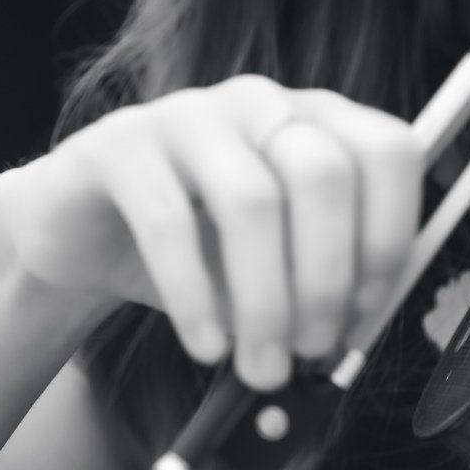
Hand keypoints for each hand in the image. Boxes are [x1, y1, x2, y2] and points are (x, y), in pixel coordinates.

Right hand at [0, 75, 423, 390]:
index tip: (365, 311)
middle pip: (324, 173)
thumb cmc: (194, 248)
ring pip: (250, 200)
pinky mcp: (121, 144)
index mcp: (315, 121)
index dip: (389, 235)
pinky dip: (195, 298)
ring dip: (264, 302)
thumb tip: (346, 337)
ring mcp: (189, 114)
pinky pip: (167, 220)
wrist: (81, 233)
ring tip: (259, 366)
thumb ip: (314, 288)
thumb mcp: (270, 268)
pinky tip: (205, 345)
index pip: (387, 151)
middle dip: (326, 279)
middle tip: (311, 350)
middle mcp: (260, 103)